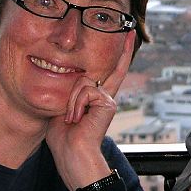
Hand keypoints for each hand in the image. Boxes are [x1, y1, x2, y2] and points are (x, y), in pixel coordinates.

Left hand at [46, 30, 134, 190]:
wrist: (72, 155)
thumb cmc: (63, 136)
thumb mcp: (62, 105)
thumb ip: (70, 89)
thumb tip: (71, 73)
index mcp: (96, 97)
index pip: (109, 70)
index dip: (119, 53)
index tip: (128, 34)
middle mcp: (105, 96)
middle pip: (109, 67)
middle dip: (117, 55)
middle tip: (118, 50)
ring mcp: (108, 99)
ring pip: (83, 81)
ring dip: (71, 100)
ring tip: (71, 118)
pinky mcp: (108, 104)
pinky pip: (85, 90)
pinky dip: (76, 104)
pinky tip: (76, 119)